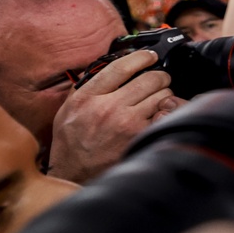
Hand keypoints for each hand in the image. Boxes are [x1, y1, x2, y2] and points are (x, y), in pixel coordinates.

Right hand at [47, 50, 186, 183]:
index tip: (150, 56)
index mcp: (88, 97)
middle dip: (159, 77)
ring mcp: (126, 123)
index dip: (141, 57)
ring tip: (158, 99)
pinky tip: (159, 114)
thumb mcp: (67, 110)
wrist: (73, 176)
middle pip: (149, 78)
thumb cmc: (71, 143)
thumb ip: (85, 86)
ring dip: (164, 95)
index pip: (121, 66)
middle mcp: (108, 107)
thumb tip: (107, 66)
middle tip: (159, 80)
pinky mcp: (140, 137)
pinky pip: (164, 116)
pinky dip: (166, 113)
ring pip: (162, 96)